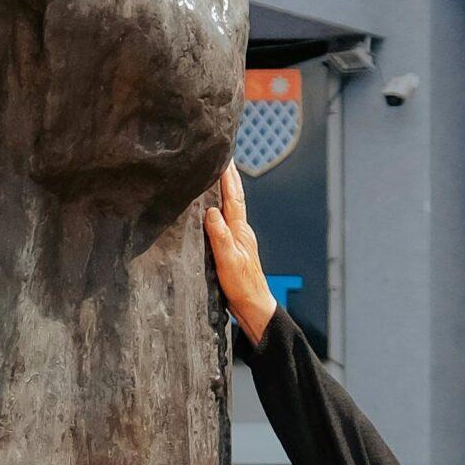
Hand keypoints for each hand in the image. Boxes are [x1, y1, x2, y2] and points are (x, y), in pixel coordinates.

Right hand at [203, 164, 275, 345]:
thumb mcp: (227, 261)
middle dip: (229, 177)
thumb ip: (220, 236)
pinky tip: (216, 209)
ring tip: (220, 175)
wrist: (253, 306)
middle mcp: (241, 231)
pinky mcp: (234, 248)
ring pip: (231, 208)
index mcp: (240, 230)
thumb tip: (211, 210)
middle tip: (224, 157)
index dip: (228, 177)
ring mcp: (239, 239)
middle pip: (235, 198)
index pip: (233, 197)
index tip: (225, 157)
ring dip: (227, 190)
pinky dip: (222, 207)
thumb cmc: (242, 286)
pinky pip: (227, 220)